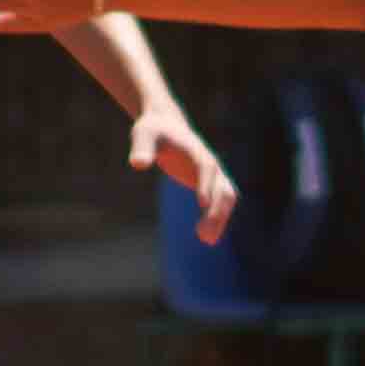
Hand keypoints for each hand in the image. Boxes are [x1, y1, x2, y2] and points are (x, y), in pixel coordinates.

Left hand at [132, 100, 237, 243]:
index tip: (202, 204)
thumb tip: (138, 164)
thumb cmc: (152, 129)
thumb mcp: (143, 134)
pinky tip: (206, 238)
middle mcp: (209, 162)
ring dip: (220, 218)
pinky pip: (221, 202)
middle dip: (216, 210)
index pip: (205, 167)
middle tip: (203, 235)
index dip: (206, 184)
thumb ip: (142, 148)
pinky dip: (217, 219)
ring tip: (206, 240)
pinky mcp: (210, 182)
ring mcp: (213, 173)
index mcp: (194, 150)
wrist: (165, 124)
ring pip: (226, 197)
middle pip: (222, 187)